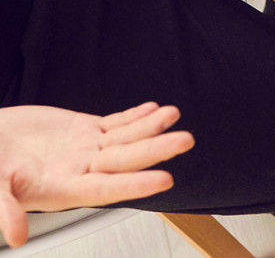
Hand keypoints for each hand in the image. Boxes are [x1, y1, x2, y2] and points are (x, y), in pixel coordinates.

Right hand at [0, 102, 193, 247]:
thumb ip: (6, 210)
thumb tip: (16, 237)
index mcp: (63, 189)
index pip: (106, 189)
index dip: (135, 185)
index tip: (164, 180)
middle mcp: (81, 170)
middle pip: (126, 160)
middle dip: (156, 150)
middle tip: (184, 140)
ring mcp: (86, 149)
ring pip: (126, 138)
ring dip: (151, 127)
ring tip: (171, 114)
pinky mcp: (84, 129)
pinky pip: (115, 123)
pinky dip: (134, 116)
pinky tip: (152, 109)